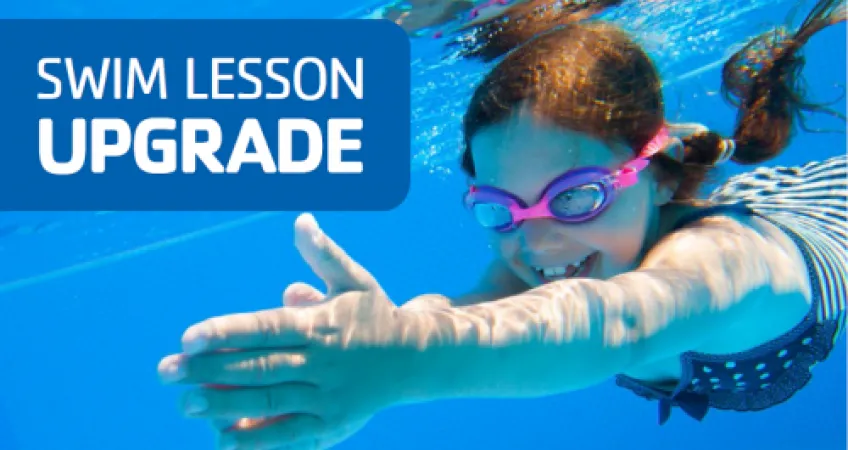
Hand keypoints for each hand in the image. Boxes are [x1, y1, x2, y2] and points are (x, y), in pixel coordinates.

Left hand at [157, 213, 413, 449]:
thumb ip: (323, 254)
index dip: (227, 332)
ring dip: (225, 406)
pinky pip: (291, 436)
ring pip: (270, 403)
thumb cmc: (375, 314)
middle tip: (166, 371)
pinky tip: (223, 441)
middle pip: (259, 366)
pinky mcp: (334, 425)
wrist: (417, 358)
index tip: (189, 337)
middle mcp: (323, 362)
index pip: (267, 327)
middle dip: (209, 370)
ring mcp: (328, 397)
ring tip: (185, 404)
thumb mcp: (354, 279)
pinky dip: (259, 442)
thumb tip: (301, 219)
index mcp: (321, 324)